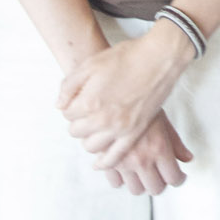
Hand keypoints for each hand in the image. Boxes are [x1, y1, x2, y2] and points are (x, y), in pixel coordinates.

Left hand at [56, 23, 191, 166]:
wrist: (159, 58)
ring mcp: (119, 128)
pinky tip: (100, 162)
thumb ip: (70, 85)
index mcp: (88, 102)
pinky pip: (115, 157)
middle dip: (79, 123)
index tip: (79, 101)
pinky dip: (105, 162)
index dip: (72, 106)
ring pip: (91, 147)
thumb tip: (59, 105)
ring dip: (89, 139)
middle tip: (87, 113)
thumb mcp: (91, 64)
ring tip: (95, 129)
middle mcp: (102, 119)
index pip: (67, 114)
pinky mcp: (135, 133)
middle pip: (77, 132)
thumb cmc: (126, 57)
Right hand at [103, 110, 194, 195]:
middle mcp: (141, 159)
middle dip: (161, 183)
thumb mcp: (163, 121)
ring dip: (141, 184)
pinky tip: (126, 170)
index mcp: (159, 149)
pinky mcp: (107, 162)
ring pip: (136, 190)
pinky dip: (121, 180)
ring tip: (144, 174)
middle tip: (162, 175)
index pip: (173, 178)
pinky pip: (115, 183)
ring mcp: (123, 163)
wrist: (114, 97)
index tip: (178, 177)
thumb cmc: (140, 105)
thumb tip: (187, 158)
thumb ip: (176, 143)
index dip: (178, 179)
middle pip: (155, 189)